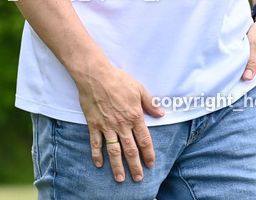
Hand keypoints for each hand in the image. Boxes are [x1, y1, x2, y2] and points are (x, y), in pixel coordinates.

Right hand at [76, 62, 163, 182]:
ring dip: (117, 166)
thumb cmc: (118, 80)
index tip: (150, 164)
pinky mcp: (93, 124)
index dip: (148, 153)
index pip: (144, 140)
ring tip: (121, 178)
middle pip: (130, 150)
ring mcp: (106, 126)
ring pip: (114, 150)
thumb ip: (150, 103)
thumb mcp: (139, 89)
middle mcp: (121, 125)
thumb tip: (161, 113)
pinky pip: (95, 143)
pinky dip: (97, 154)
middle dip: (135, 166)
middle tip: (138, 178)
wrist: (95, 75)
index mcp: (134, 116)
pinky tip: (99, 164)